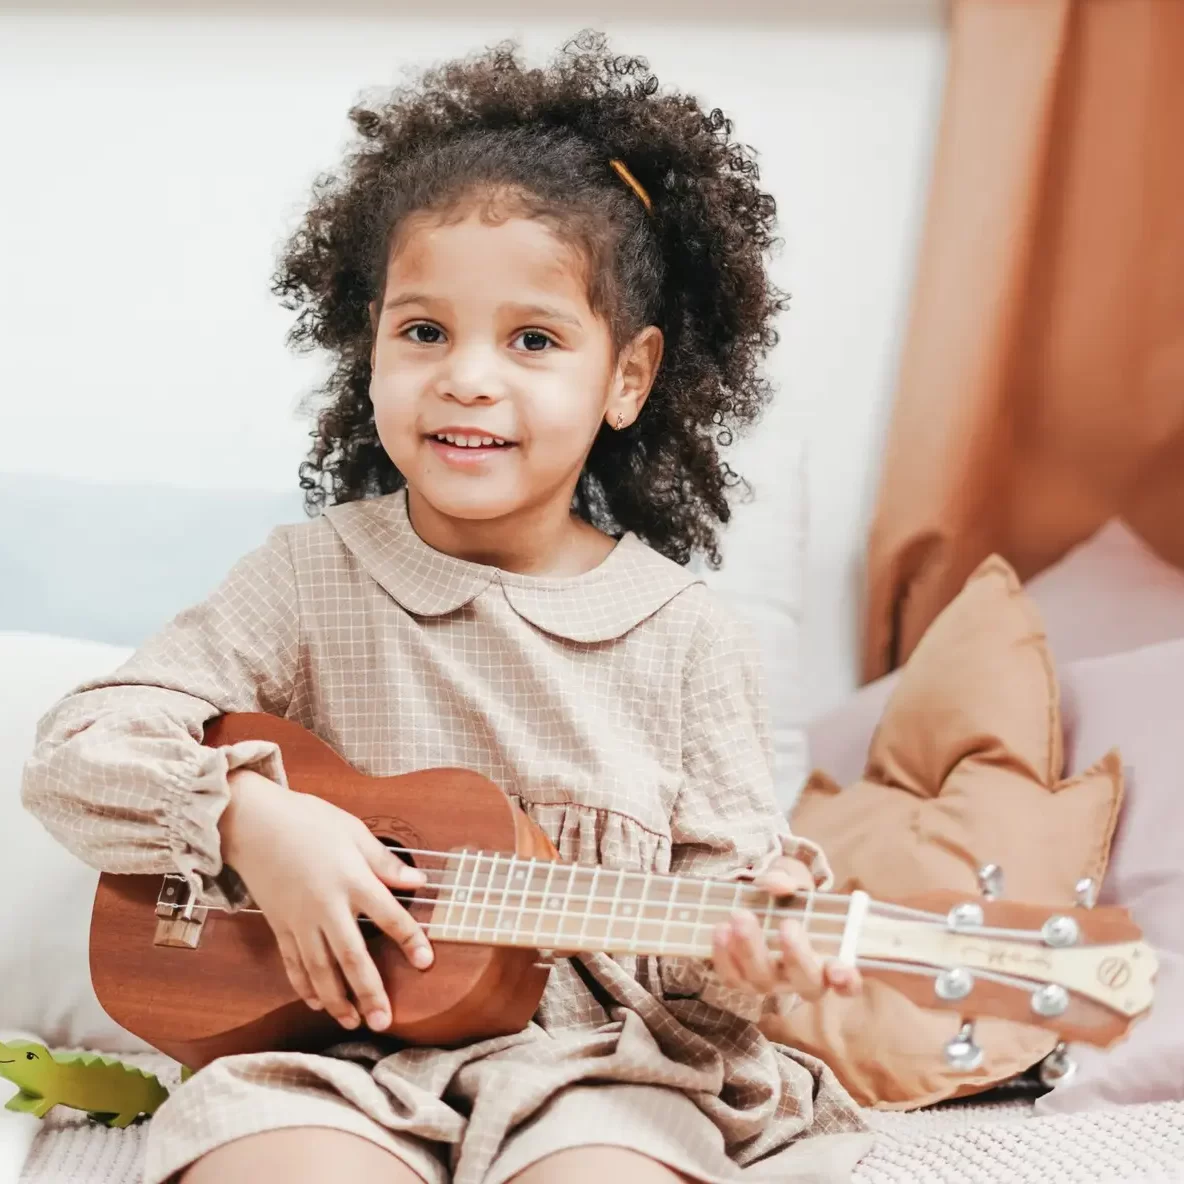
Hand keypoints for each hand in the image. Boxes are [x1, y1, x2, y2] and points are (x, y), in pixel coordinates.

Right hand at [218, 769, 432, 1031]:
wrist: (252, 822)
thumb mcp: (353, 831)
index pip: (389, 916)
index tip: (426, 962)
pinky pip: (293, 962)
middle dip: (369, 991)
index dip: (410, 940)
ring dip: (337, 999)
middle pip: (352, 956)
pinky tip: (317, 1003)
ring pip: (320, 969)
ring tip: (353, 1023)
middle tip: (384, 1020)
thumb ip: (385, 862)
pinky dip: (304, 986)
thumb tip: (418, 882)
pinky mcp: (279, 925)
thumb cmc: (307, 820)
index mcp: (351, 880)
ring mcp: (299, 920)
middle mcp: (326, 906)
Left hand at [710, 856, 861, 1000]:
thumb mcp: (791, 875)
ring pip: (764, 982)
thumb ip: (787, 877)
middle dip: (797, 957)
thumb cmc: (788, 891)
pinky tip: (720, 931)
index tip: (840, 969)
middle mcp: (802, 977)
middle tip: (788, 925)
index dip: (848, 981)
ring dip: (751, 951)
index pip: (848, 983)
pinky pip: (733, 979)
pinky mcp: (741, 978)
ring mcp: (772, 981)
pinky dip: (724, 958)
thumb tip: (780, 884)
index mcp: (828, 957)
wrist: (756, 896)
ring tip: (740, 916)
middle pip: (806, 984)